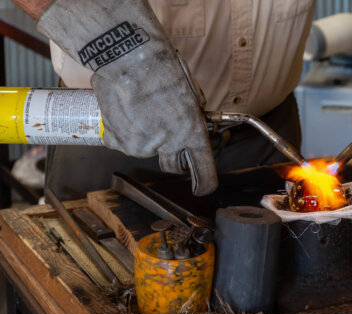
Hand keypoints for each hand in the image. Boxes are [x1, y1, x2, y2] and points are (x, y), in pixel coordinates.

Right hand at [36, 0, 217, 195]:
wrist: (130, 59)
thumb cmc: (161, 71)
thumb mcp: (190, 95)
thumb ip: (191, 117)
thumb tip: (190, 124)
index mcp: (191, 134)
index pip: (205, 172)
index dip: (205, 183)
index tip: (202, 188)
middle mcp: (168, 145)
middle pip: (172, 164)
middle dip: (170, 154)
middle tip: (163, 130)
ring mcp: (141, 146)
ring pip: (145, 148)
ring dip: (144, 134)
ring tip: (140, 107)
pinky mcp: (118, 141)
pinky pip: (122, 142)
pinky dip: (123, 130)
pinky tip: (125, 109)